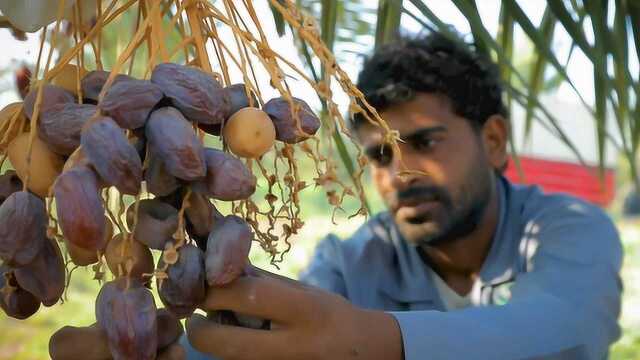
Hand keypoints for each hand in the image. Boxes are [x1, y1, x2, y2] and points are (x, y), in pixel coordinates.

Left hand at [186, 268, 402, 359]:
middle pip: (226, 344)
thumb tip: (218, 265)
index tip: (203, 285)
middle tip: (195, 319)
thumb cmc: (330, 315)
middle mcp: (294, 346)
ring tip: (220, 329)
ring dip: (215, 345)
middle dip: (199, 331)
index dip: (215, 290)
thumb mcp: (303, 291)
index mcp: (304, 311)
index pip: (247, 296)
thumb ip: (262, 281)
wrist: (365, 353)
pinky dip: (232, 356)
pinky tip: (239, 343)